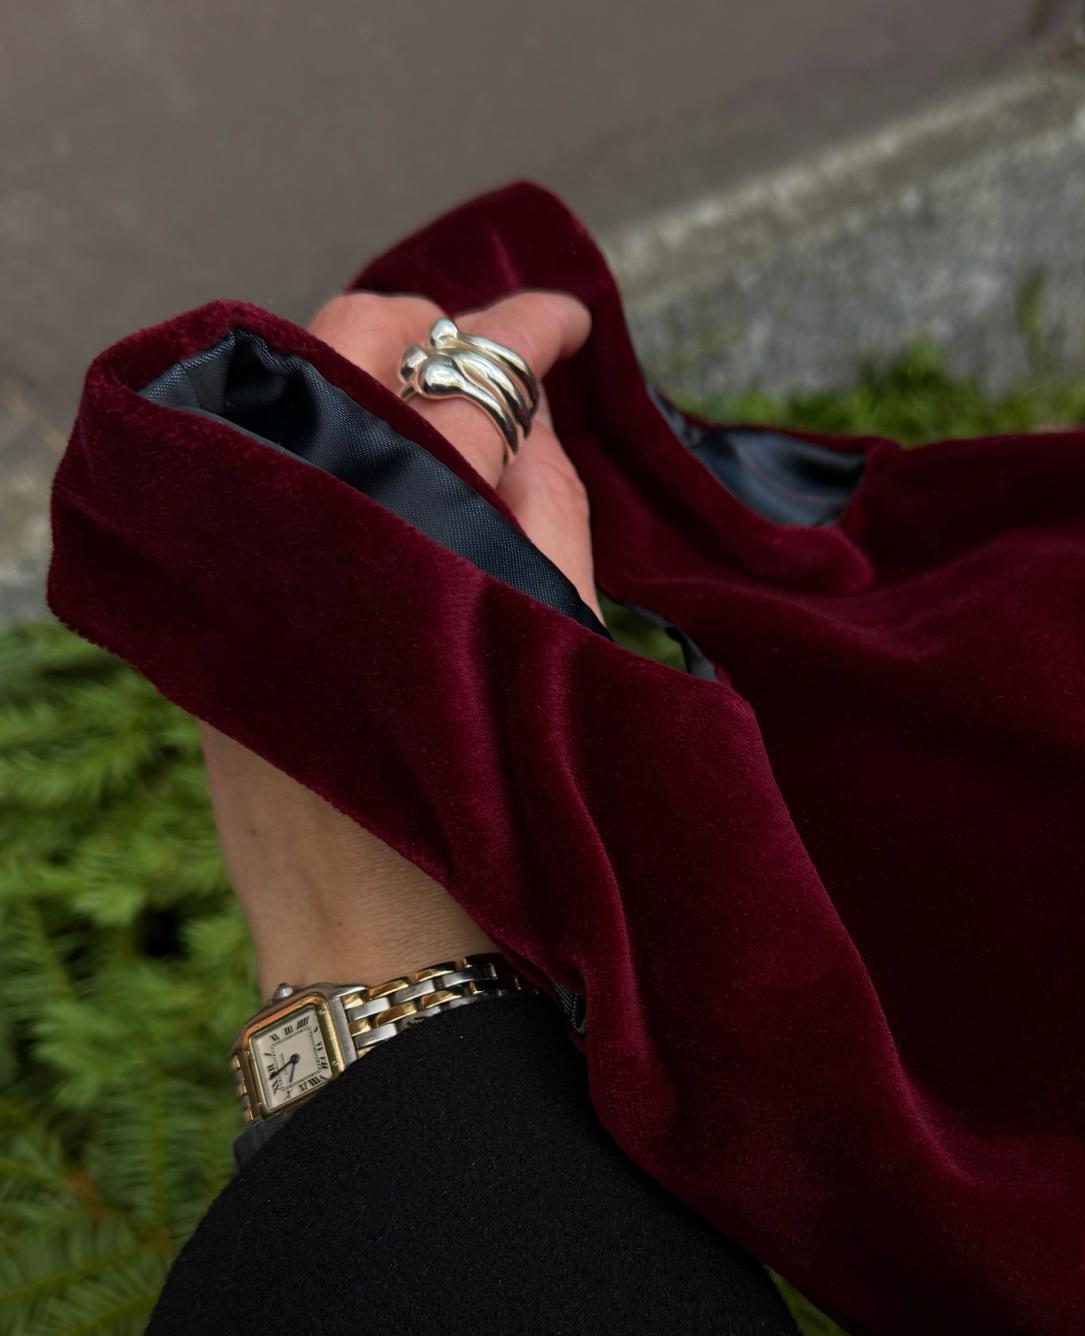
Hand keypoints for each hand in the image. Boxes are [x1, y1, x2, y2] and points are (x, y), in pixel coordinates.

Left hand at [200, 288, 595, 999]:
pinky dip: (337, 457)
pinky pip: (272, 482)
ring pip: (299, 409)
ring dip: (378, 387)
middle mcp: (293, 532)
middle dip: (425, 329)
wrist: (375, 955)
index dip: (516, 332)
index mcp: (396, 537)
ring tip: (456, 419)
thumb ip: (546, 515)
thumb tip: (522, 414)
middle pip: (342, 350)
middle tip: (497, 356)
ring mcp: (236, 570)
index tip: (562, 317)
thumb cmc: (492, 822)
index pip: (450, 381)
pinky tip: (391, 490)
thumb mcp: (552, 654)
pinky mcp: (208, 616)